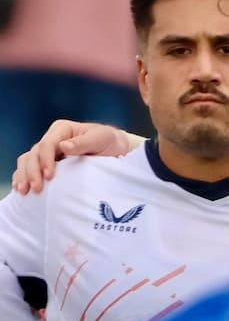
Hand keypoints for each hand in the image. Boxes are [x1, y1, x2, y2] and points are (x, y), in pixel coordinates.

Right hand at [10, 120, 135, 194]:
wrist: (114, 150)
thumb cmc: (108, 141)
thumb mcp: (101, 139)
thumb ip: (83, 143)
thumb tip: (63, 146)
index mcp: (62, 129)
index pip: (47, 144)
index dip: (46, 160)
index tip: (49, 176)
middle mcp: (51, 140)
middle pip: (34, 154)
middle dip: (32, 171)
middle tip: (36, 188)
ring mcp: (47, 152)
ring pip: (27, 162)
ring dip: (24, 176)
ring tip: (24, 191)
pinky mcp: (46, 164)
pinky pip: (29, 169)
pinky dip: (23, 178)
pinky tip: (21, 189)